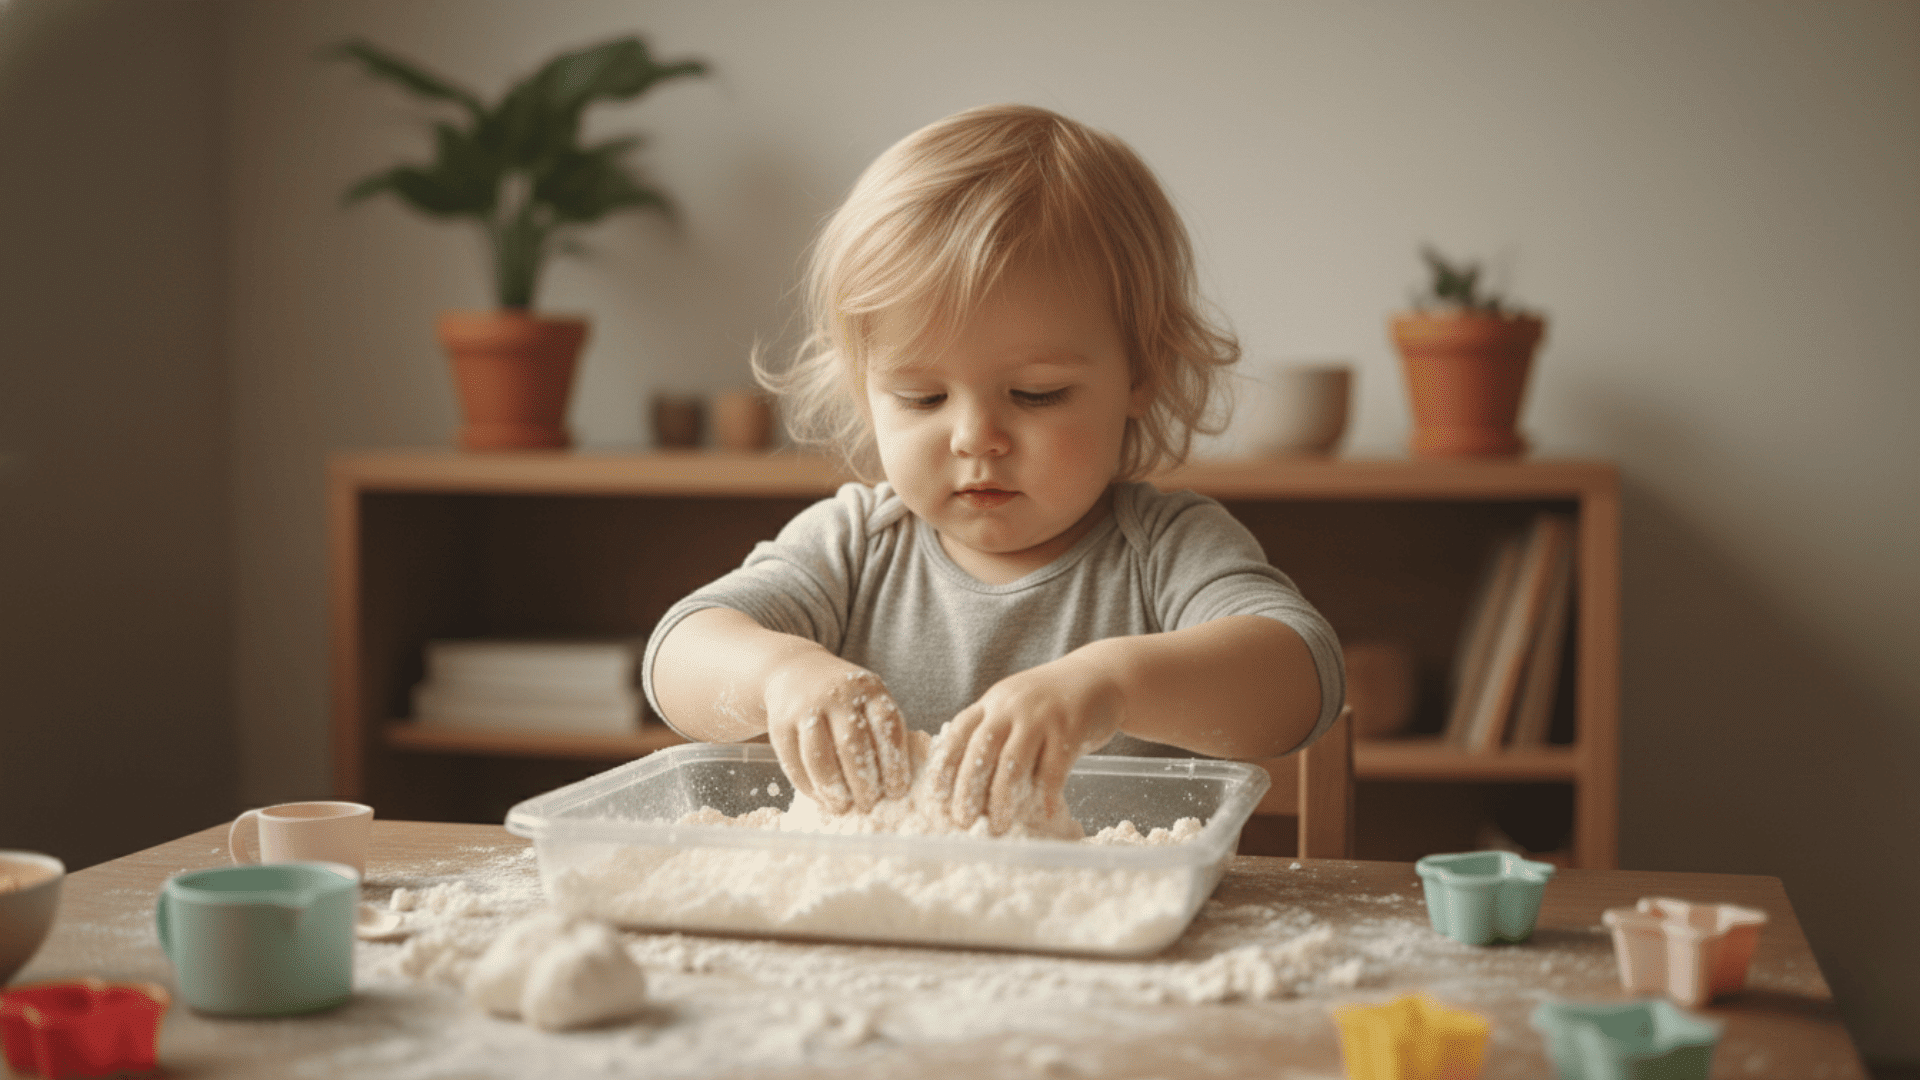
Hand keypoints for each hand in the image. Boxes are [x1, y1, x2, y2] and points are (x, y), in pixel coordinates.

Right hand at [763, 653, 911, 814]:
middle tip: (868, 805)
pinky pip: (794, 763)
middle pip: (852, 745)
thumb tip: (892, 788)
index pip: (887, 727)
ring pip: (819, 758)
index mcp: (869, 688)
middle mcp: (837, 695)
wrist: (796, 669)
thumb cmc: (843, 697)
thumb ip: (880, 733)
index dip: (894, 764)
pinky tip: (821, 798)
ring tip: (843, 807)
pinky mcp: (780, 723)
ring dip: (833, 789)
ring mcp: (805, 707)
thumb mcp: (868, 699)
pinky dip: (809, 787)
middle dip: (863, 783)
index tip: (897, 792)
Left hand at [924, 653, 1123, 833]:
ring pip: (1012, 764)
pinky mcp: (1070, 728)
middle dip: (968, 790)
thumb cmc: (1051, 701)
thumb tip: (967, 781)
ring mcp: (1041, 716)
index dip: (944, 765)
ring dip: (1003, 800)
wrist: (1100, 676)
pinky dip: (1046, 796)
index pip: (958, 733)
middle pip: (981, 751)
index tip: (937, 796)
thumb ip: (992, 730)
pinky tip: (1044, 814)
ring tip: (1000, 825)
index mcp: (992, 702)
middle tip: (964, 820)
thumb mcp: (1014, 704)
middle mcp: (1011, 706)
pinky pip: (1053, 769)